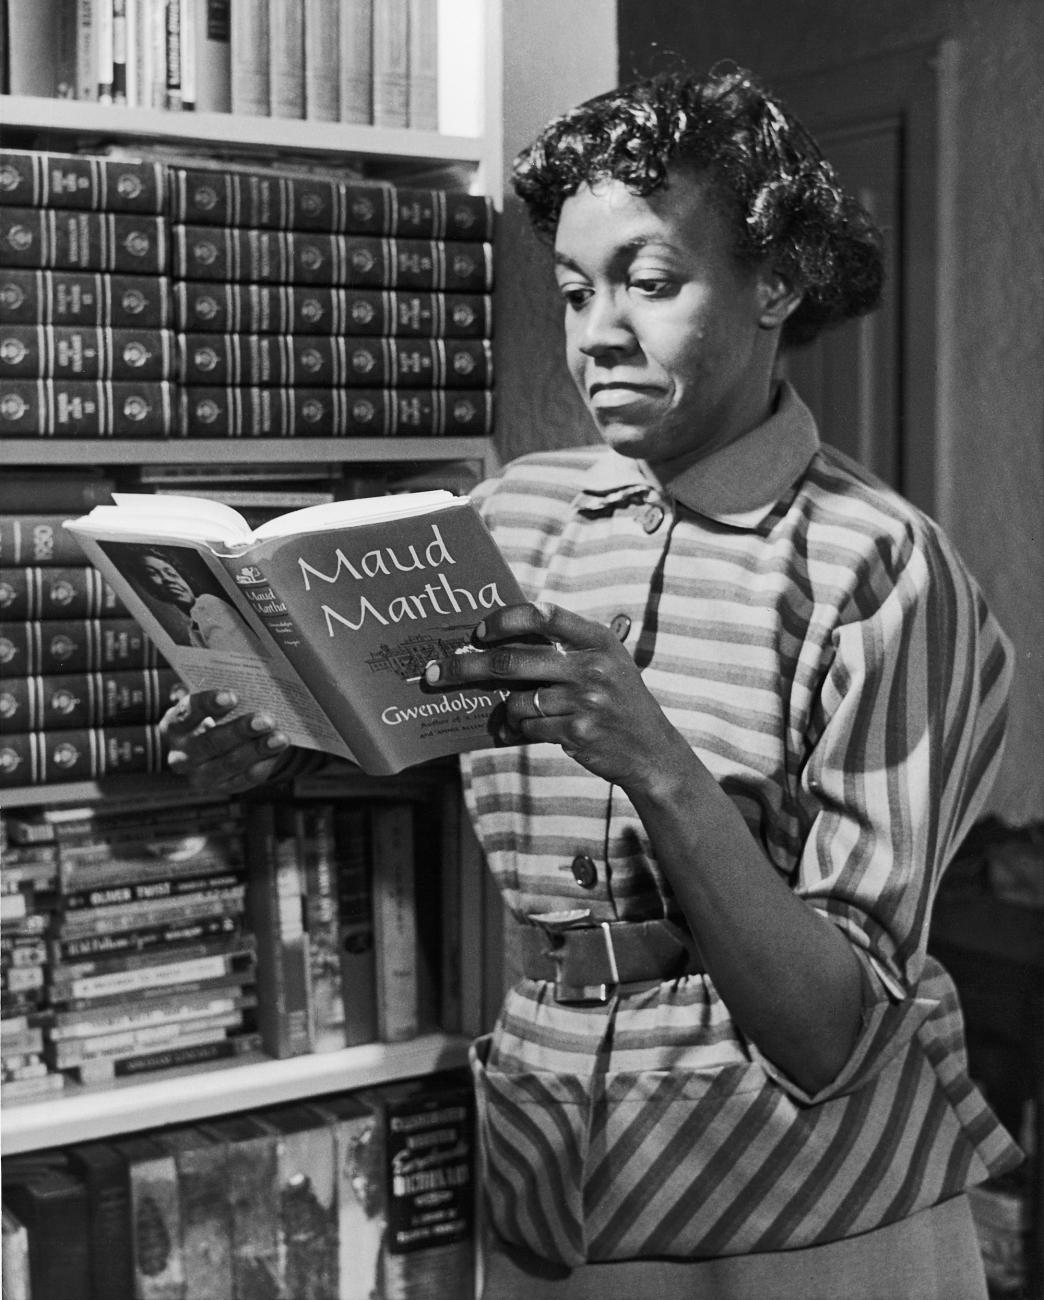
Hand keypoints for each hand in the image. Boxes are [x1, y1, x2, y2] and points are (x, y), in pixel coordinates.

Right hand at [160, 689, 292, 793]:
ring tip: (280, 738)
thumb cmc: (216, 713)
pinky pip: (244, 779)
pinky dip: (263, 765)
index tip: (233, 698)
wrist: (217, 743)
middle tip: (266, 720)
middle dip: (240, 731)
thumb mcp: (212, 701)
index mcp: (173, 726)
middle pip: (210, 742)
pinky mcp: (221, 787)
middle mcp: (181, 755)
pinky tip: (277, 752)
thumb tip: (250, 679)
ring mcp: (200, 775)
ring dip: (257, 750)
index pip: (186, 714)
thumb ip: (222, 691)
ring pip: (229, 763)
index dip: (208, 704)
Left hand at [422, 602, 690, 790]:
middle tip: (435, 672)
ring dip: (504, 711)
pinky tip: (521, 732)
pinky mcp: (577, 733)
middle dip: (465, 667)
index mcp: (597, 639)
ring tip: (510, 714)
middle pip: (511, 662)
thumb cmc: (617, 699)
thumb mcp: (604, 662)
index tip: (478, 632)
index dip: (504, 619)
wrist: (651, 750)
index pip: (542, 615)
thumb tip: (495, 641)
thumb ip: (563, 647)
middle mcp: (592, 666)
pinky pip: (527, 728)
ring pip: (516, 702)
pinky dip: (516, 731)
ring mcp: (585, 701)